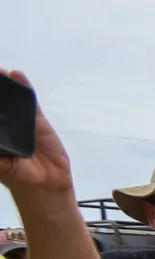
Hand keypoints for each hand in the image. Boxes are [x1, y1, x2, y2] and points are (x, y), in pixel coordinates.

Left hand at [0, 72, 75, 208]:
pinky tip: (16, 74)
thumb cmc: (16, 176)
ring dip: (4, 84)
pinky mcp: (37, 120)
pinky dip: (24, 87)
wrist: (46, 184)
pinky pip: (29, 101)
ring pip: (9, 98)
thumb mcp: (0, 163)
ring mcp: (19, 120)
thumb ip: (0, 149)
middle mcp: (2, 124)